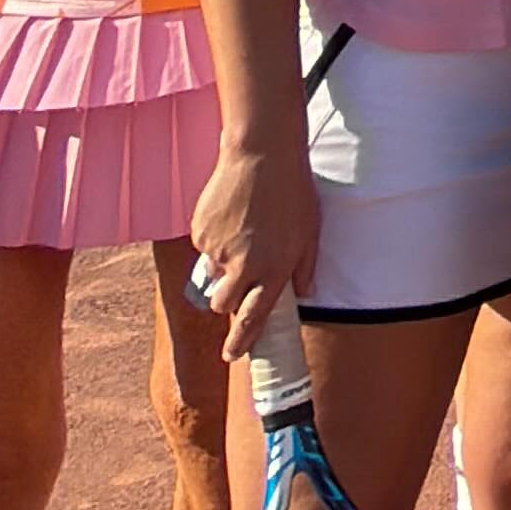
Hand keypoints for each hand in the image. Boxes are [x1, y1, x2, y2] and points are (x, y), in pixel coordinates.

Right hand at [189, 133, 319, 348]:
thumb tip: (305, 293)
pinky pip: (203, 247)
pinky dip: (214, 238)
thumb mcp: (310, 232)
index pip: (253, 318)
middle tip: (236, 279)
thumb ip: (305, 267)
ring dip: (222, 263)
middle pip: (222, 304)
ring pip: (212, 272)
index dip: (242, 341)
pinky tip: (232, 214)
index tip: (232, 356)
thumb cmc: (293, 191)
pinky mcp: (200, 232)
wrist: (262, 153)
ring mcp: (218, 249)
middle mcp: (243, 266)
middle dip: (225, 300)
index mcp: (274, 270)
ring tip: (243, 229)